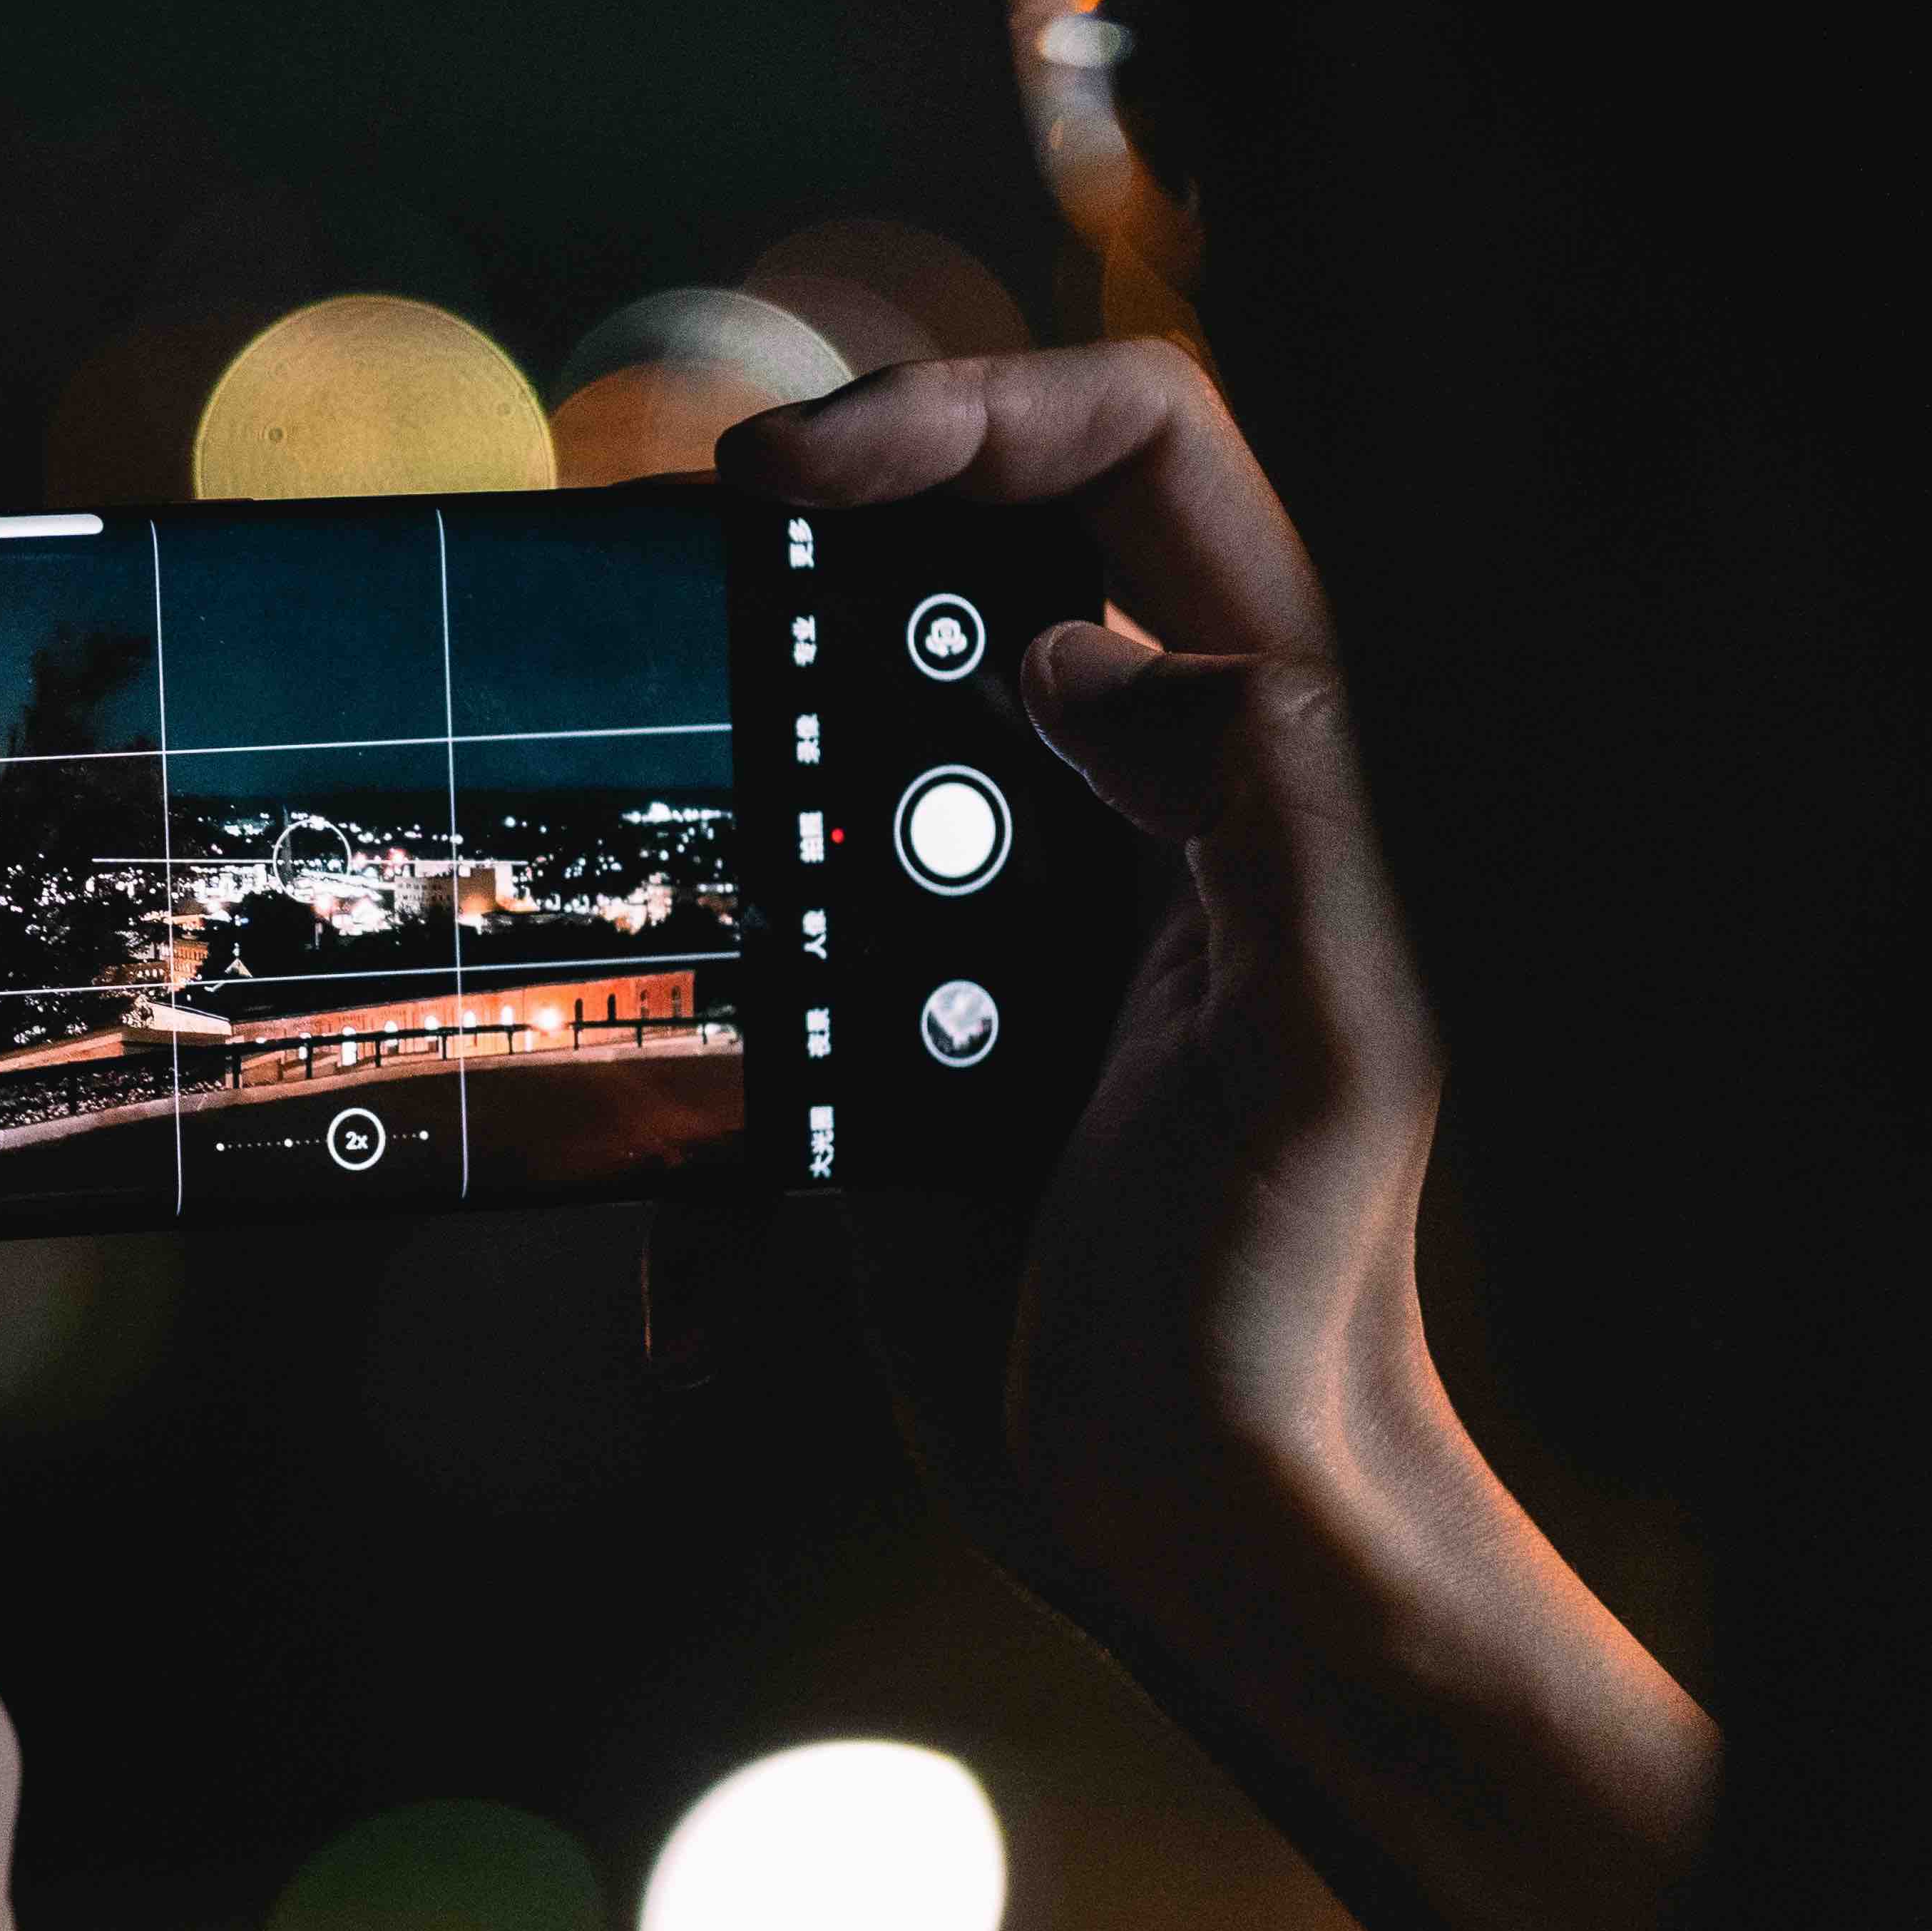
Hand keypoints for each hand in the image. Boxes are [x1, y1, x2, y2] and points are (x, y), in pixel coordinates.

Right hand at [723, 343, 1713, 1930]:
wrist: (1187, 1521)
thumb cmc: (1288, 1304)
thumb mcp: (1328, 1046)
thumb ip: (1263, 808)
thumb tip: (1082, 655)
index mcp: (1243, 756)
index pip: (1135, 458)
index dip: (969, 409)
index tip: (791, 475)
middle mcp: (1100, 794)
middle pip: (931, 556)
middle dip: (780, 555)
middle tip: (640, 584)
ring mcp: (970, 904)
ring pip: (798, 734)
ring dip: (693, 770)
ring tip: (602, 804)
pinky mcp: (866, 1027)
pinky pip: (735, 971)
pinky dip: (679, 1077)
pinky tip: (684, 1234)